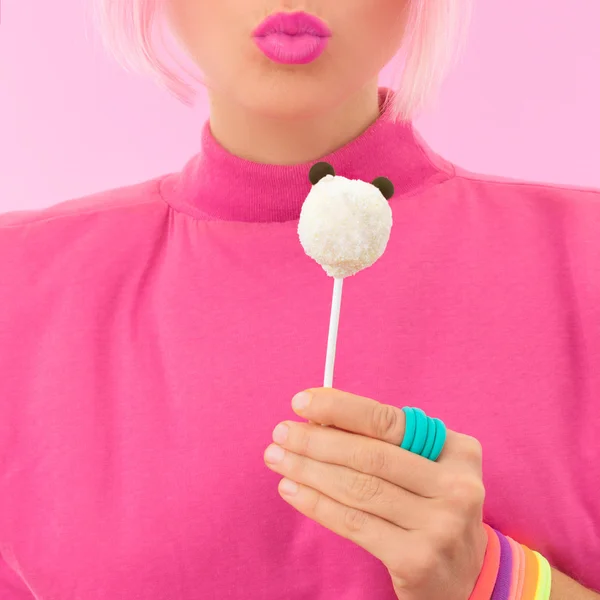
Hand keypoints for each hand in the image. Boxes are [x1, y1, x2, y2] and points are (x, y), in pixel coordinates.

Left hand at [264, 388, 487, 599]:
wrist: (467, 576)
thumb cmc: (431, 505)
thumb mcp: (424, 466)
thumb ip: (382, 441)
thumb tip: (318, 418)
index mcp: (458, 450)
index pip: (388, 421)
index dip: (340, 409)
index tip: (301, 402)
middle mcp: (455, 485)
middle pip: (368, 455)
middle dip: (315, 441)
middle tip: (281, 433)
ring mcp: (439, 525)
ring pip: (357, 488)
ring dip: (308, 470)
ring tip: (277, 458)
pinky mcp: (417, 559)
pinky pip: (353, 523)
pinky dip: (316, 504)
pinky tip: (291, 489)